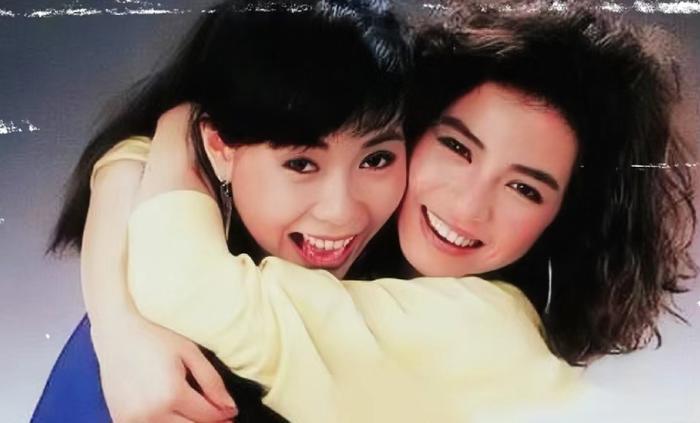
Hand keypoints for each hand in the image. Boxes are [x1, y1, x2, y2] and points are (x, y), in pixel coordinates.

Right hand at [92, 312, 236, 421]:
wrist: (116, 335)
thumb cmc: (154, 340)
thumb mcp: (190, 353)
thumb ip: (212, 382)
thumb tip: (230, 408)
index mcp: (172, 394)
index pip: (208, 416)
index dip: (224, 416)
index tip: (231, 413)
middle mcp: (152, 413)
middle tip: (220, 418)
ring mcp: (134, 420)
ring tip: (197, 414)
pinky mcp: (121, 421)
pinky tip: (174, 414)